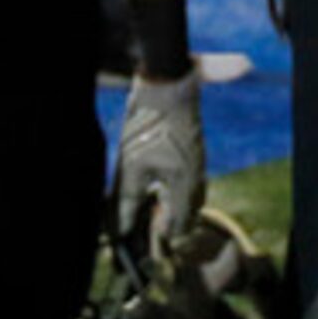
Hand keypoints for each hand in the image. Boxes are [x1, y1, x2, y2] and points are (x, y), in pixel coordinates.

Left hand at [112, 64, 206, 252]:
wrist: (167, 83)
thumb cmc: (148, 124)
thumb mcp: (131, 166)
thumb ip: (127, 202)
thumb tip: (120, 231)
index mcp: (186, 186)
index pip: (179, 227)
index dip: (158, 235)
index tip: (140, 231)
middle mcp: (197, 178)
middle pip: (188, 216)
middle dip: (166, 222)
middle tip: (142, 215)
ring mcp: (198, 164)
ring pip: (189, 199)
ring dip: (170, 206)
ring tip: (146, 199)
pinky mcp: (193, 152)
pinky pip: (188, 183)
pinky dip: (173, 190)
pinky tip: (154, 181)